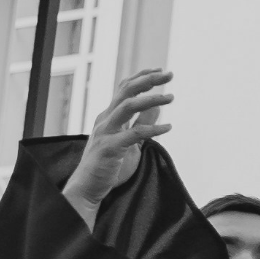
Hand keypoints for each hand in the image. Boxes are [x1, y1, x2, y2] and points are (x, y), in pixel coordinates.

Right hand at [65, 68, 174, 212]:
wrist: (88, 188)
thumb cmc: (109, 165)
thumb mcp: (130, 141)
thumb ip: (141, 123)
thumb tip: (157, 106)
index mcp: (109, 116)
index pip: (124, 88)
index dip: (142, 76)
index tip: (160, 70)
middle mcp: (105, 119)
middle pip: (126, 91)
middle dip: (148, 80)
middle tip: (170, 74)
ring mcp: (105, 132)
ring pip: (128, 106)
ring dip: (151, 99)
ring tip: (171, 97)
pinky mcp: (109, 148)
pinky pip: (134, 134)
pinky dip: (153, 129)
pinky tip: (168, 127)